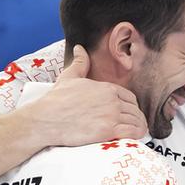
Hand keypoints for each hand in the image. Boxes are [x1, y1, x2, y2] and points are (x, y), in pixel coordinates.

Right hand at [28, 45, 145, 146]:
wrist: (45, 119)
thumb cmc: (55, 100)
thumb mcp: (69, 77)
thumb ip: (80, 63)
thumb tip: (80, 48)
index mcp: (106, 88)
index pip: (129, 97)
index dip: (131, 106)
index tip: (129, 112)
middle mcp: (112, 100)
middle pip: (134, 110)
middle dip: (136, 117)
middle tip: (135, 124)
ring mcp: (111, 115)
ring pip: (136, 120)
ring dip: (139, 126)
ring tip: (138, 131)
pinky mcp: (109, 130)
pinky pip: (133, 131)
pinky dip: (138, 134)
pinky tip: (137, 136)